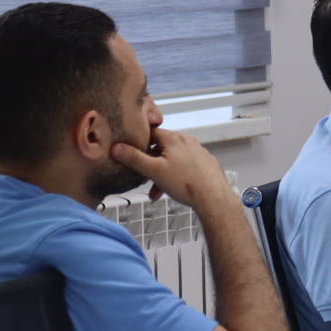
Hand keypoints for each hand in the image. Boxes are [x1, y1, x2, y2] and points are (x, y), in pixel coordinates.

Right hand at [111, 128, 231, 213]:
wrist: (213, 197)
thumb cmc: (186, 183)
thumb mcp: (154, 170)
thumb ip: (134, 158)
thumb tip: (117, 147)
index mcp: (174, 139)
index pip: (150, 133)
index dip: (138, 143)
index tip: (131, 153)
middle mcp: (187, 141)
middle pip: (161, 148)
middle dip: (150, 164)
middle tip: (143, 179)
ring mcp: (198, 152)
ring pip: (172, 160)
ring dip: (161, 174)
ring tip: (156, 192)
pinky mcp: (204, 163)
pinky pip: (184, 166)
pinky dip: (176, 176)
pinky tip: (173, 188)